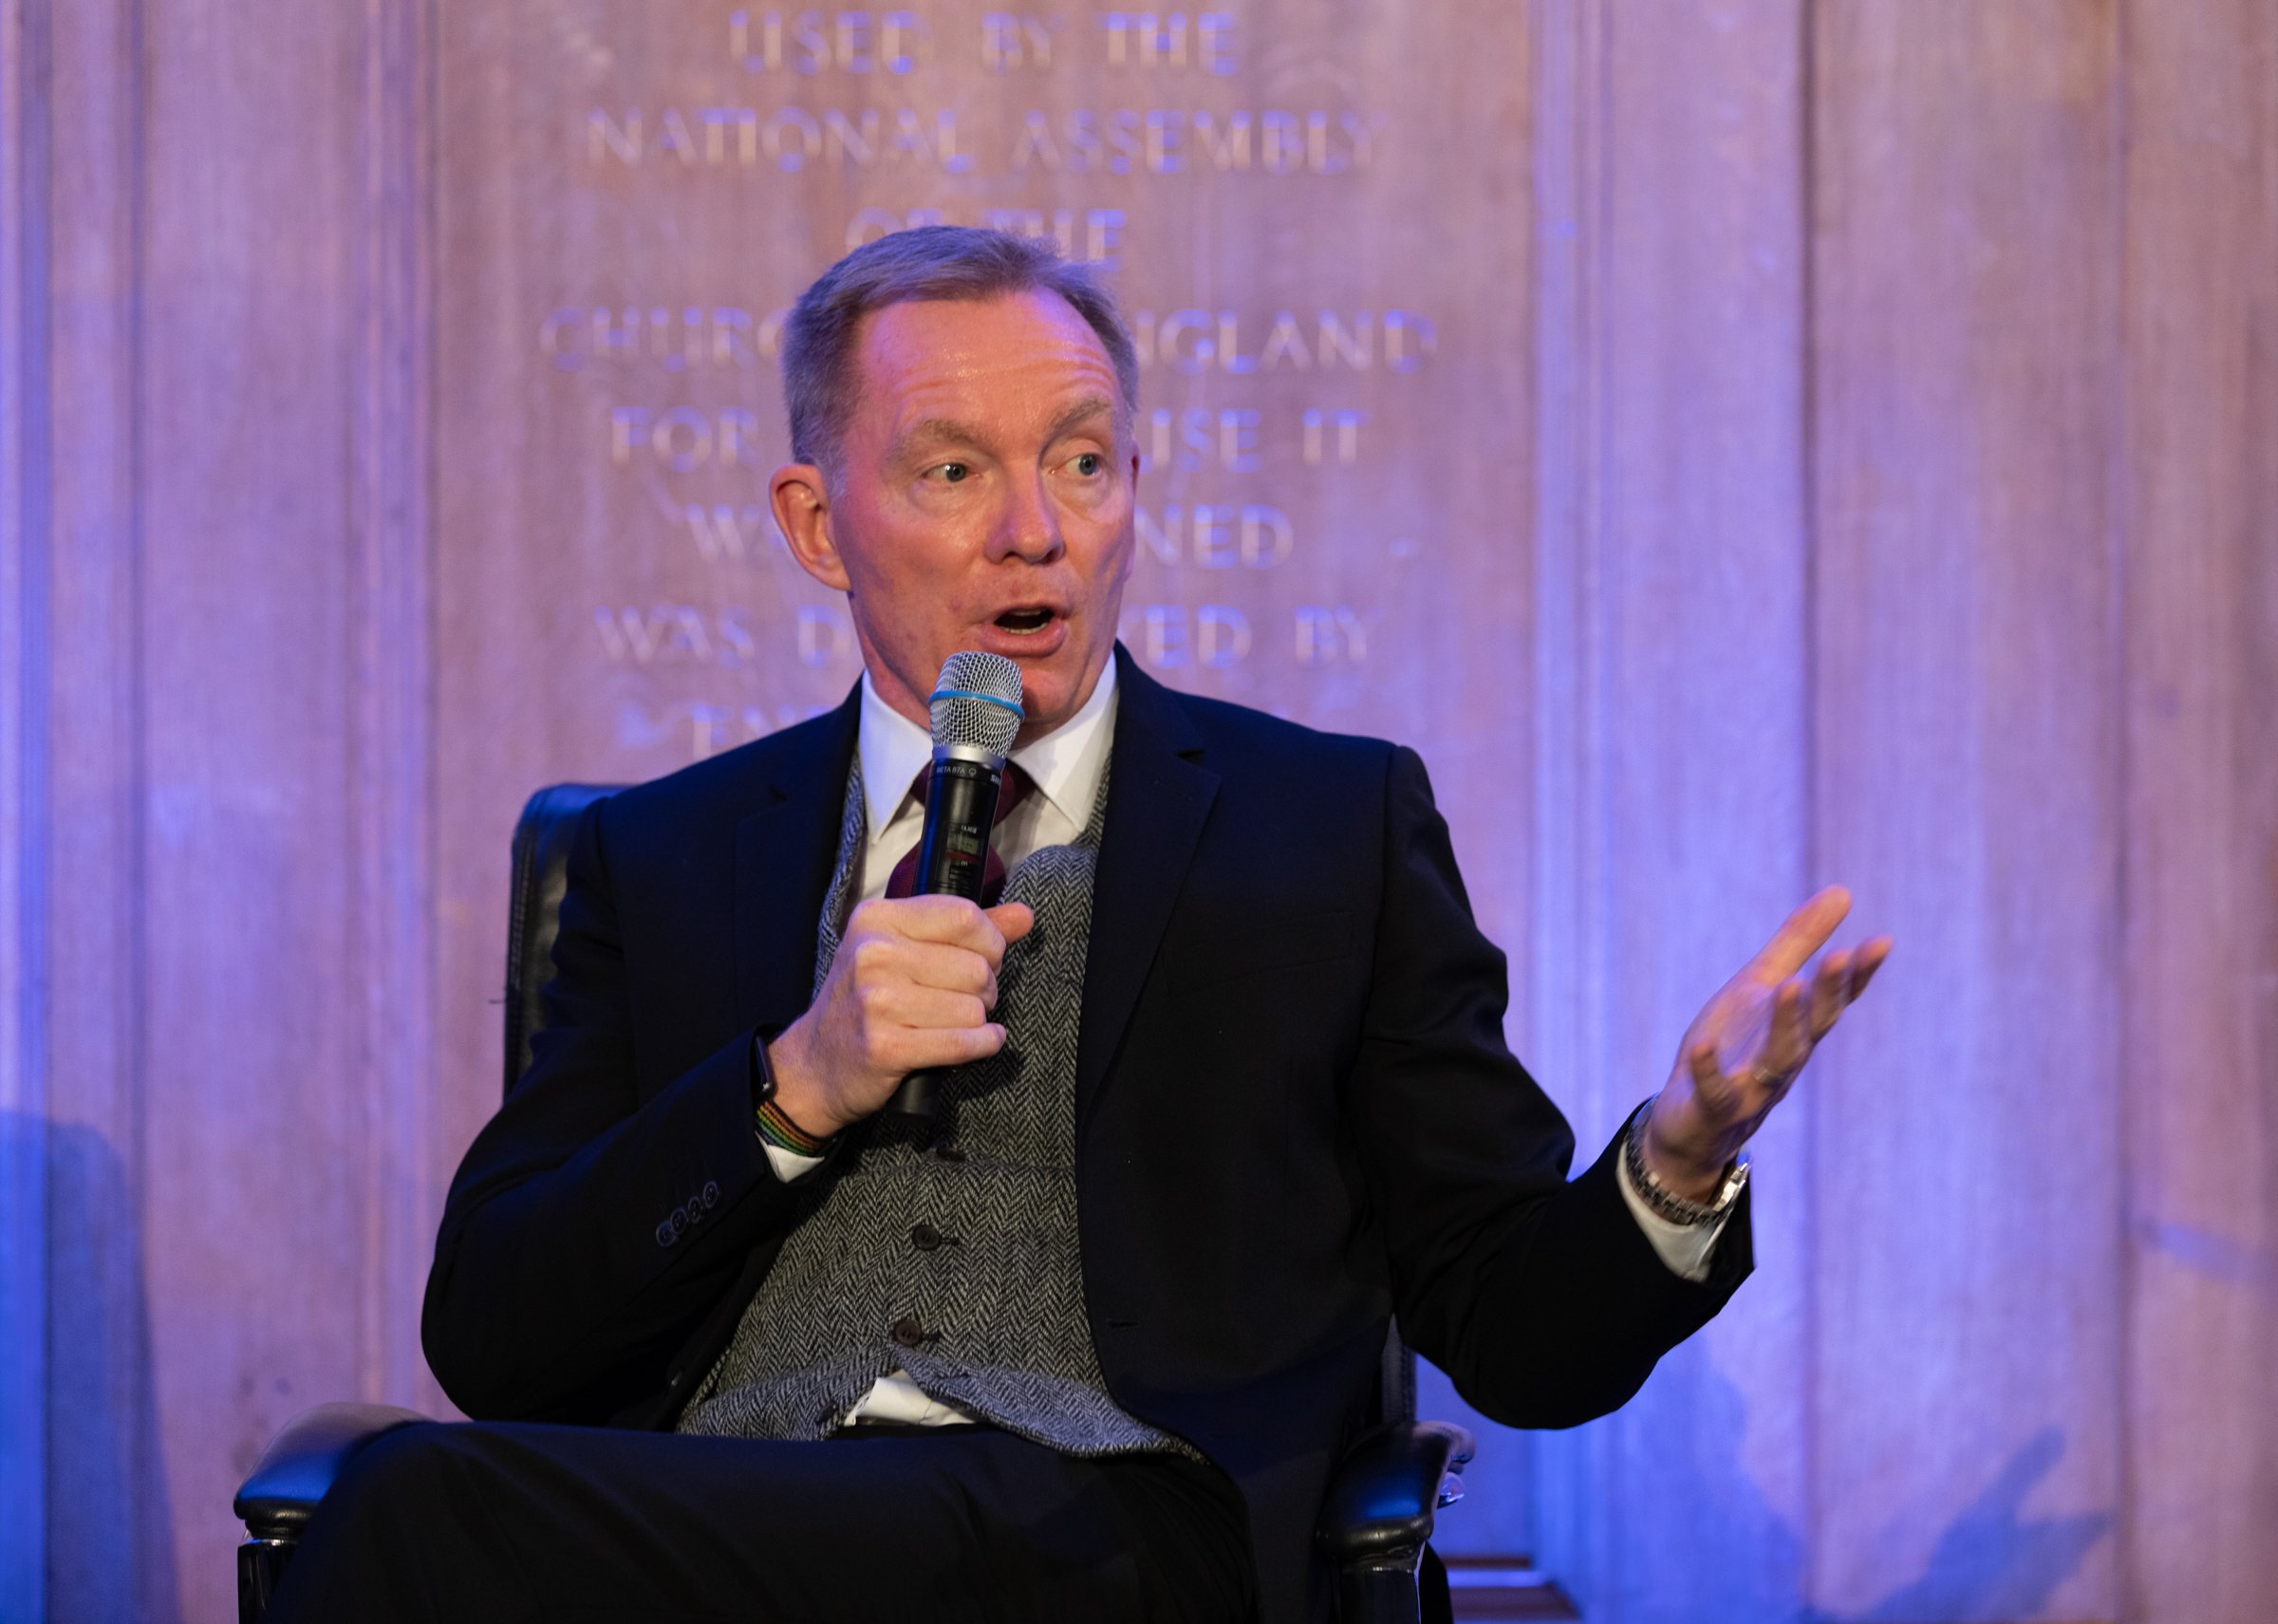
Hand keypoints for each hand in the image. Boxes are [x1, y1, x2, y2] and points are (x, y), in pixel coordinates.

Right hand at [767, 896, 1034, 1136]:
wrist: (816, 1064)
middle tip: (965, 999)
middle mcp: (873, 954)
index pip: (965, 917)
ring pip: (973, 1009)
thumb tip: (1024, 916)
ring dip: (977, 1022)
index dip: (990, 942)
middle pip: (975, 967)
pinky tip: (978, 1042)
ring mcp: (876, 1002)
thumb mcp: (903, 949)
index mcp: (877, 919)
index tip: (984, 958)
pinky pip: (963, 1043)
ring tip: (954, 1023)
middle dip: (985, 989)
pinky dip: (982, 1045)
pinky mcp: (885, 1047)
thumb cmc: (867, 1002)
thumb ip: (965, 930)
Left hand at [1643, 886, 1890, 1198]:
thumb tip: (1844, 892)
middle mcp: (1784, 1059)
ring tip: (1789, 987)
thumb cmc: (1731, 1046)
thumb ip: (1798, 942)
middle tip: (1841, 955)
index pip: (1833, 1000)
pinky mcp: (1713, 1109)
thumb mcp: (1759, 984)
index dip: (1857, 974)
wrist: (1688, 1119)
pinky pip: (1715, 1093)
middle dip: (1827, 993)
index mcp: (1796, 1028)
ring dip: (1785, 1025)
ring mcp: (1752, 1087)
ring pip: (1777, 1060)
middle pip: (1814, 1026)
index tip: (1881, 942)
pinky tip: (1703, 1045)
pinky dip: (1710, 1071)